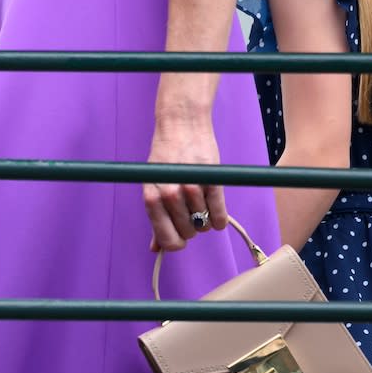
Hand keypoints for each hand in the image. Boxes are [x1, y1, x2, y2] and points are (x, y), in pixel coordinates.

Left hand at [144, 113, 226, 252]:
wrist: (181, 123)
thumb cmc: (167, 156)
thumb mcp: (154, 185)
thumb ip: (156, 218)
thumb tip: (155, 249)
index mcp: (151, 198)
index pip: (168, 240)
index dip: (177, 242)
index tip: (181, 235)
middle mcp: (169, 195)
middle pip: (189, 233)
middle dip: (192, 227)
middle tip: (191, 210)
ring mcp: (191, 188)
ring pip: (204, 224)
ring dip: (206, 218)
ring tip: (200, 199)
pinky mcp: (212, 181)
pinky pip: (219, 215)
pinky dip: (220, 217)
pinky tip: (216, 208)